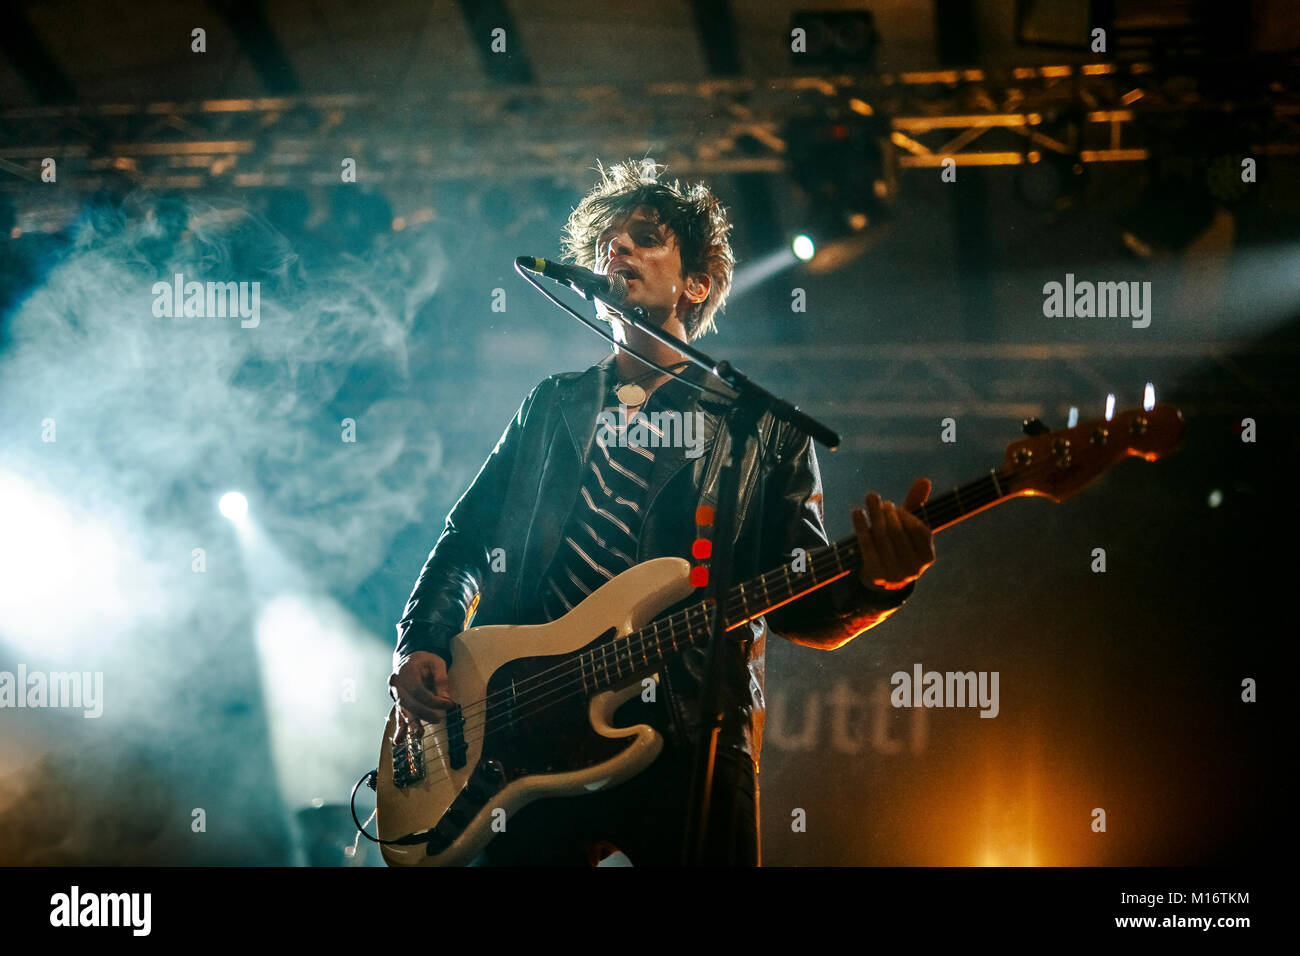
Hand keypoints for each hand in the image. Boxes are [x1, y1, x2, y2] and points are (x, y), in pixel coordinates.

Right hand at [388, 651, 456, 739]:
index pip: (418, 690)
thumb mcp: (436, 663)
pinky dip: (400, 729)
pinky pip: (398, 716)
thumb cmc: (424, 661)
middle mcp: (396, 684)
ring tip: (419, 734)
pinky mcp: (398, 703)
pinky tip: (399, 741)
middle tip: (439, 719)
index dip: (434, 701)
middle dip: (424, 713)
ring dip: (411, 724)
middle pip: (408, 702)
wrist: (410, 660)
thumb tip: (446, 699)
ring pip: (403, 711)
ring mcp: (395, 694)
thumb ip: (441, 680)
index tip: (449, 704)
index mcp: (406, 671)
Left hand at [851, 477, 935, 591]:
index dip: (905, 514)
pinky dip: (861, 526)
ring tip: (870, 500)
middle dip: (887, 512)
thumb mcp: (907, 527)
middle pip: (898, 532)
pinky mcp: (876, 575)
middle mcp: (914, 569)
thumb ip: (916, 504)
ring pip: (882, 537)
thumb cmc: (896, 545)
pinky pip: (867, 545)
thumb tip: (925, 480)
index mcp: (927, 558)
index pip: (919, 530)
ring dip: (874, 514)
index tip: (891, 505)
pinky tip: (857, 512)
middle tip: (878, 500)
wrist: (878, 577)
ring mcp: (895, 574)